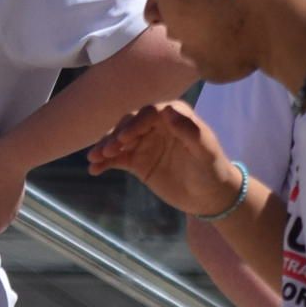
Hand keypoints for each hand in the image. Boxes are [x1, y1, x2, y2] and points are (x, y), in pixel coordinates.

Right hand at [86, 102, 240, 220]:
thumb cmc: (211, 169)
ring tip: (93, 158)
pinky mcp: (136, 161)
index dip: (135, 124)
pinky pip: (116, 159)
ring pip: (119, 140)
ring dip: (105, 147)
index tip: (124, 138)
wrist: (208, 196)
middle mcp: (155, 126)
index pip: (149, 114)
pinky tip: (94, 169)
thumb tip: (167, 110)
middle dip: (115, 135)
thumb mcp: (205, 151)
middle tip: (105, 151)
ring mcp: (143, 143)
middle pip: (129, 124)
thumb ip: (189, 131)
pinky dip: (104, 162)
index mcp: (173, 116)